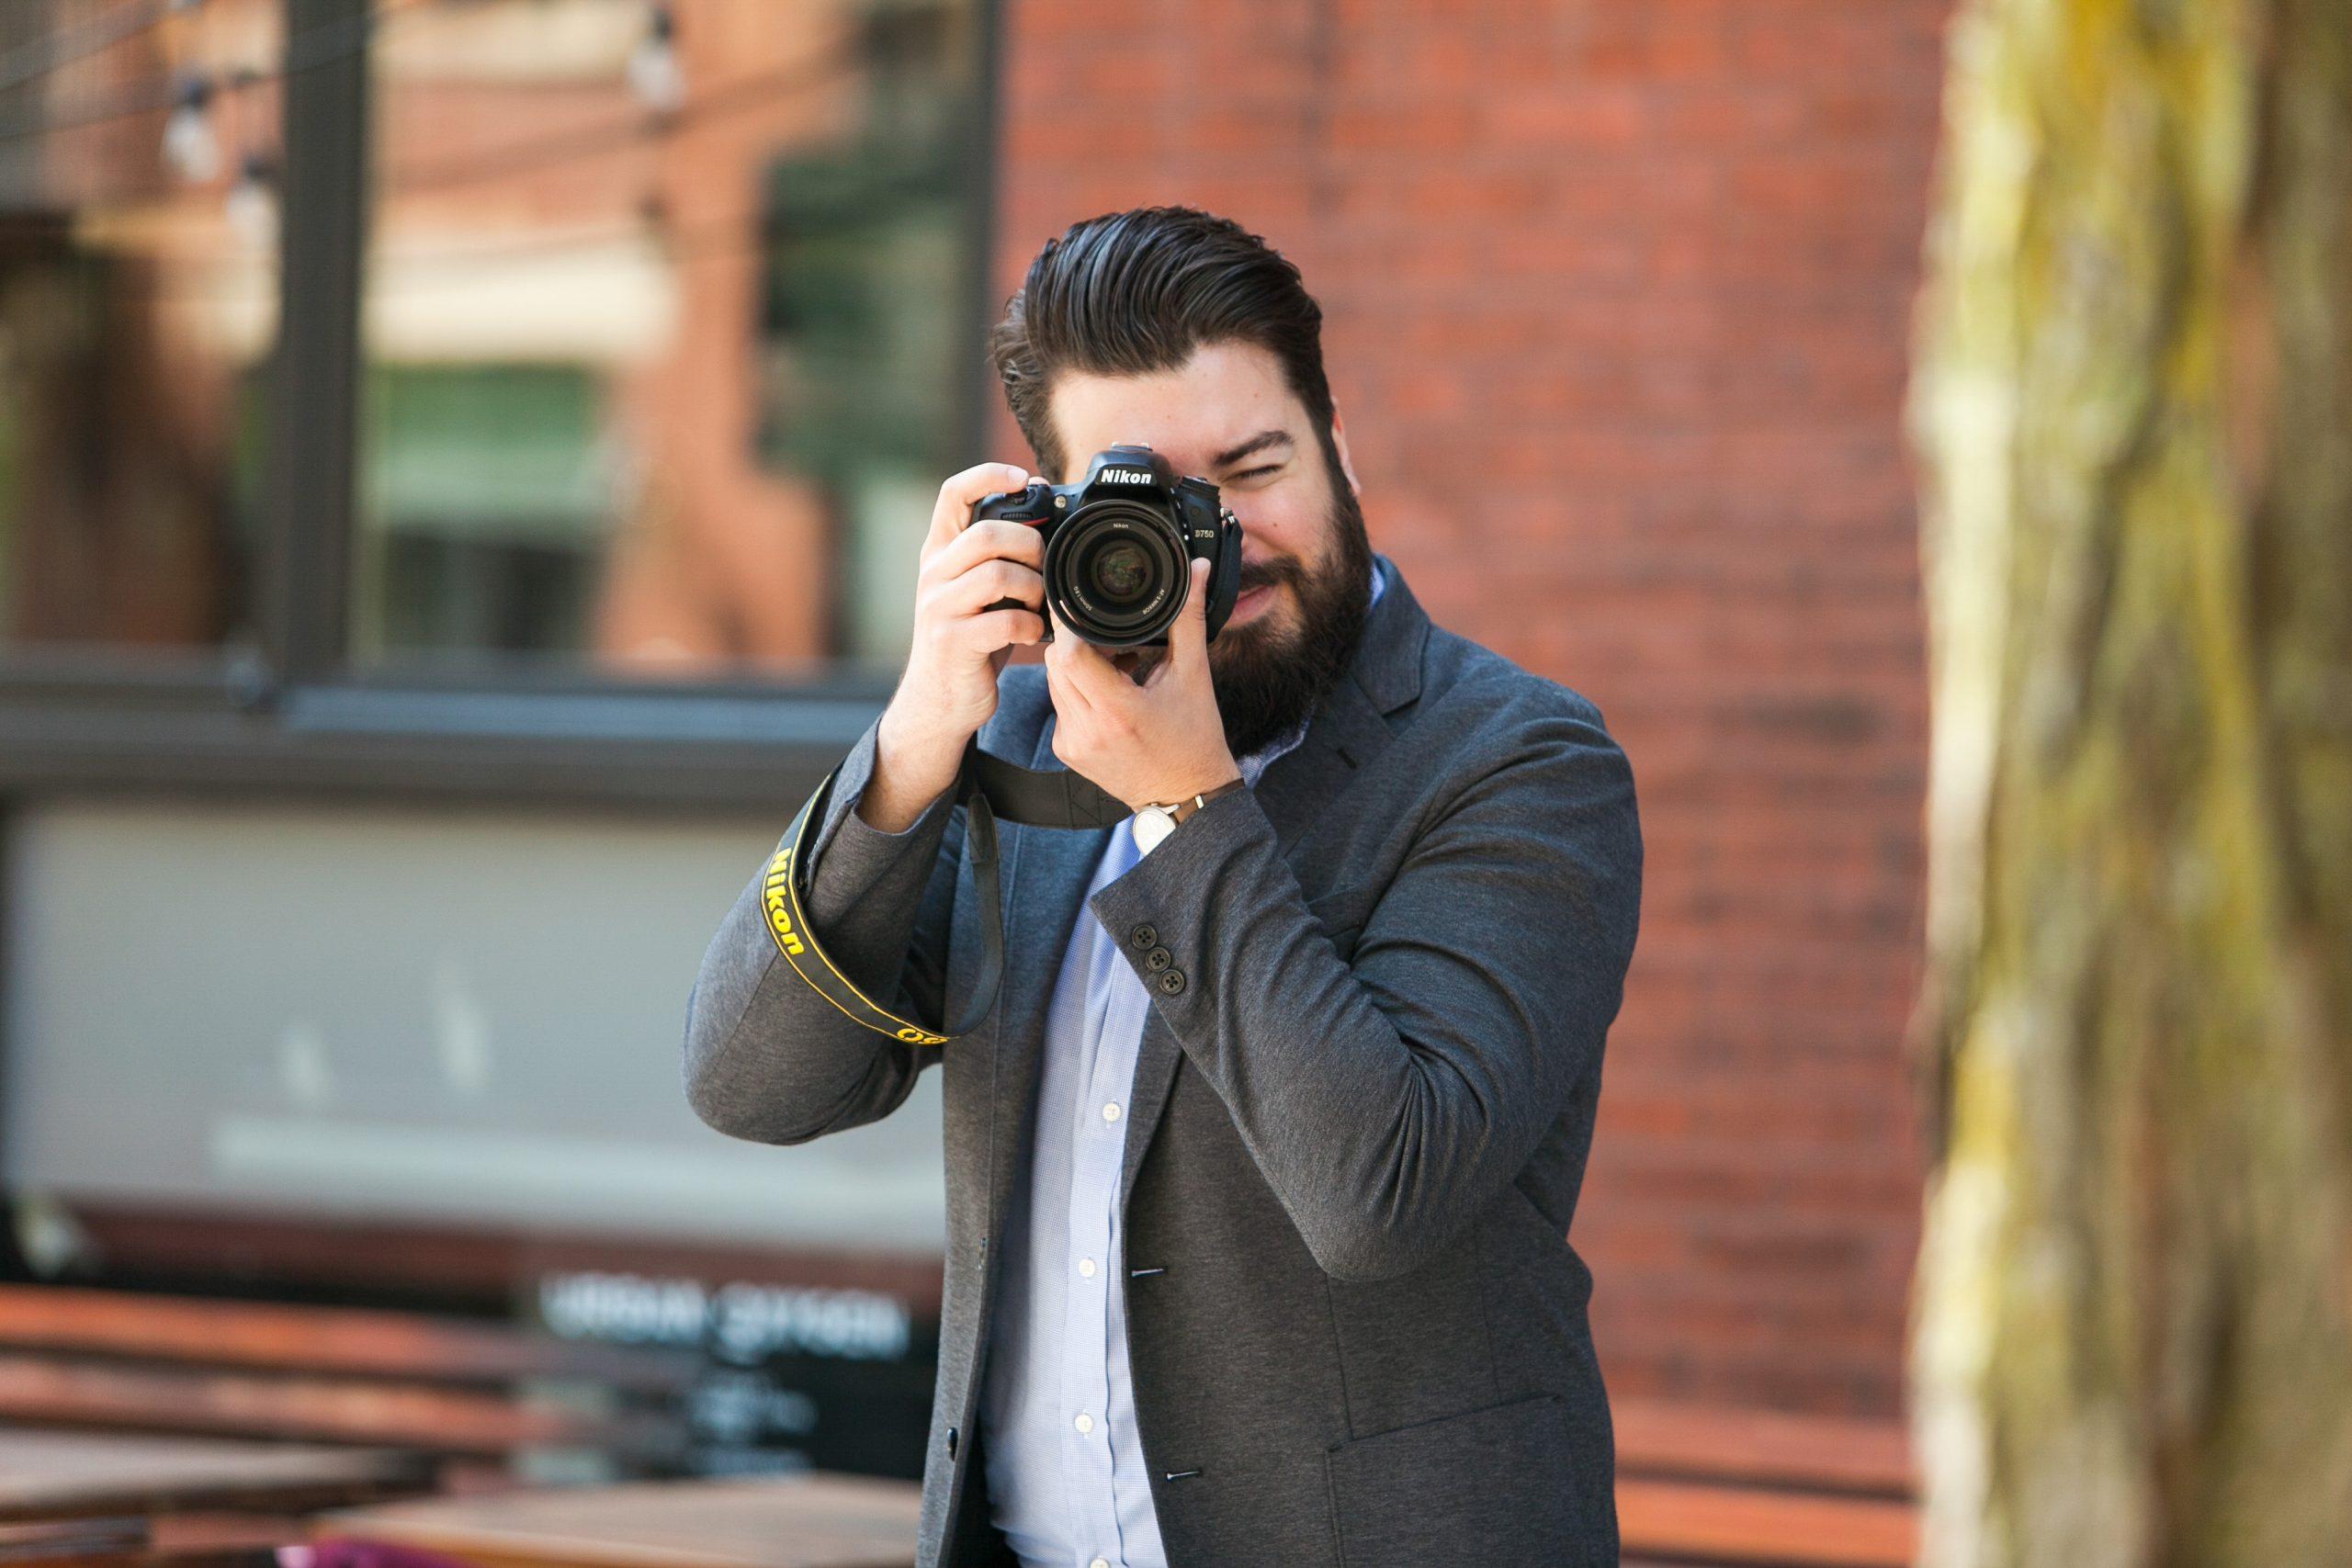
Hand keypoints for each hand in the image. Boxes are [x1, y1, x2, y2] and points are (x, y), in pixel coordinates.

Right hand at [866, 463, 1045, 829]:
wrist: (939, 700)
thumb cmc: (969, 638)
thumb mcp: (975, 588)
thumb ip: (997, 553)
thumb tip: (1044, 508)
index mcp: (939, 552)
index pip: (952, 493)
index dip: (988, 475)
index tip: (1024, 478)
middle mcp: (933, 574)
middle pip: (986, 533)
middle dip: (1029, 545)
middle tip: (1045, 567)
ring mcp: (938, 608)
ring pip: (997, 574)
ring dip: (1034, 588)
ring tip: (1039, 605)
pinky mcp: (952, 642)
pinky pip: (1005, 620)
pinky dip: (1031, 626)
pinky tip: (1032, 634)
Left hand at [1043, 557, 1241, 812]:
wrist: (1187, 797)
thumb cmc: (1195, 739)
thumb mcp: (1194, 675)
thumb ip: (1188, 618)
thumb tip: (1194, 570)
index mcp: (1118, 711)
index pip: (1070, 654)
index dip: (1069, 623)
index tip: (1076, 600)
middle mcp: (1088, 730)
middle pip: (1056, 663)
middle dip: (1077, 641)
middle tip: (1109, 635)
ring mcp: (1073, 744)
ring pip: (1055, 682)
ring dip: (1076, 664)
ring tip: (1116, 664)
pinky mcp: (1067, 751)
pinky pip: (1060, 704)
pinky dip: (1078, 690)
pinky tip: (1110, 692)